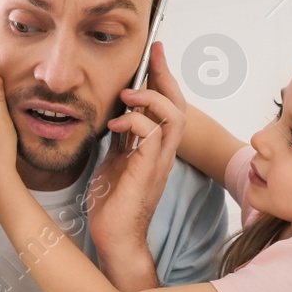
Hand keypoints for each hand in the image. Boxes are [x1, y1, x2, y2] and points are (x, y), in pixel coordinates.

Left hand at [89, 46, 186, 261]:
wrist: (114, 238)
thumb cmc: (113, 205)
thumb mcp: (115, 161)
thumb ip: (121, 140)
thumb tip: (116, 117)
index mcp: (156, 149)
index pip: (169, 105)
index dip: (163, 77)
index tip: (155, 52)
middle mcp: (164, 153)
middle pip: (179, 104)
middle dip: (165, 74)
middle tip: (153, 53)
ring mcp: (159, 162)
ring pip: (174, 116)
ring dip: (151, 98)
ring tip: (127, 95)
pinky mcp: (148, 170)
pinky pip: (152, 135)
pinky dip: (134, 121)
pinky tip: (114, 125)